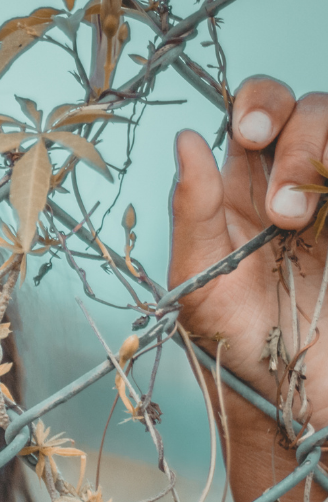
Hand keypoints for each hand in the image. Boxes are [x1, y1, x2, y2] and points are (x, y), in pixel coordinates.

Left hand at [168, 78, 327, 438]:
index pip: (254, 114)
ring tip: (298, 223)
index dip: (258, 104)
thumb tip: (188, 139)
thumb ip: (193, 210)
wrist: (289, 397)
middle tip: (282, 210)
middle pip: (309, 111)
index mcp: (237, 192)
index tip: (249, 137)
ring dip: (323, 155)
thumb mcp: (197, 280)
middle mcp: (289, 186)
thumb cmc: (232, 345)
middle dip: (299, 137)